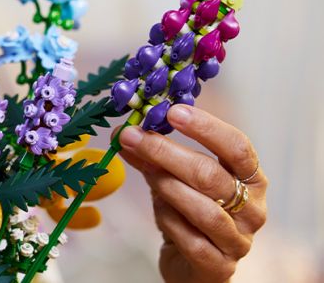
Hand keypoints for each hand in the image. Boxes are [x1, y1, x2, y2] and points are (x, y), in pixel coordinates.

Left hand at [117, 105, 267, 282]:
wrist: (192, 263)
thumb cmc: (188, 213)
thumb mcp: (174, 179)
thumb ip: (154, 156)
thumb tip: (125, 131)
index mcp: (251, 179)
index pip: (237, 147)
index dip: (206, 127)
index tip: (173, 112)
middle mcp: (253, 209)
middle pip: (211, 175)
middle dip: (166, 153)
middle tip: (132, 136)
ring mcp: (239, 240)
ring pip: (203, 208)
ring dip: (165, 184)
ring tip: (144, 170)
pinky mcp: (220, 266)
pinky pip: (191, 239)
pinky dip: (169, 220)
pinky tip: (157, 209)